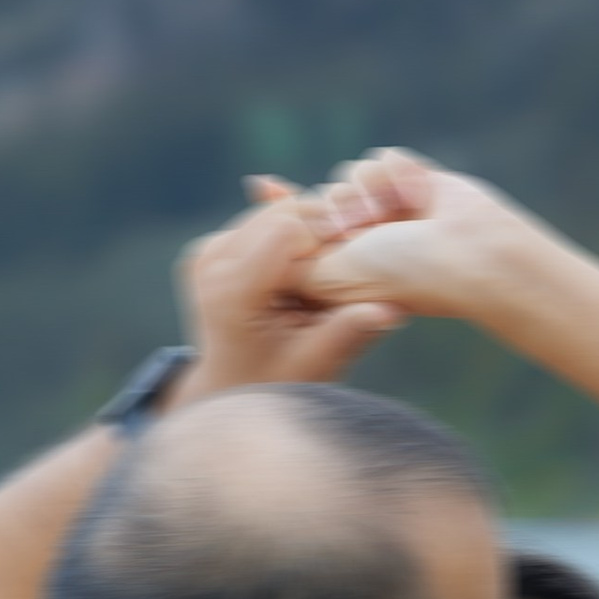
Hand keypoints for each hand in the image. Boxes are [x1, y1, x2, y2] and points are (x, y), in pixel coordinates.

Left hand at [177, 178, 403, 398]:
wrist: (232, 387)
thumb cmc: (278, 382)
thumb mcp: (317, 362)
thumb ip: (349, 331)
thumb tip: (391, 310)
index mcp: (233, 291)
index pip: (288, 228)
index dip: (329, 233)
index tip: (358, 254)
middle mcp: (211, 264)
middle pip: (281, 212)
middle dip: (322, 226)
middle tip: (354, 252)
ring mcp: (207, 253)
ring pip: (274, 211)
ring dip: (309, 228)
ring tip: (333, 262)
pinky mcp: (213, 248)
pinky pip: (263, 221)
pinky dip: (293, 233)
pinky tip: (313, 258)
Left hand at [295, 147, 547, 328]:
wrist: (471, 254)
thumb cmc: (401, 276)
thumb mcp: (325, 275)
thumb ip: (283, 249)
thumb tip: (258, 195)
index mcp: (335, 270)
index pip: (294, 227)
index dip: (307, 224)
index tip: (333, 235)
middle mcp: (357, 242)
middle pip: (318, 197)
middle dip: (342, 210)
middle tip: (368, 233)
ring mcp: (384, 211)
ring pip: (348, 174)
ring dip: (372, 194)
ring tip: (399, 218)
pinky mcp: (409, 184)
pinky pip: (380, 158)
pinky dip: (398, 175)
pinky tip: (421, 199)